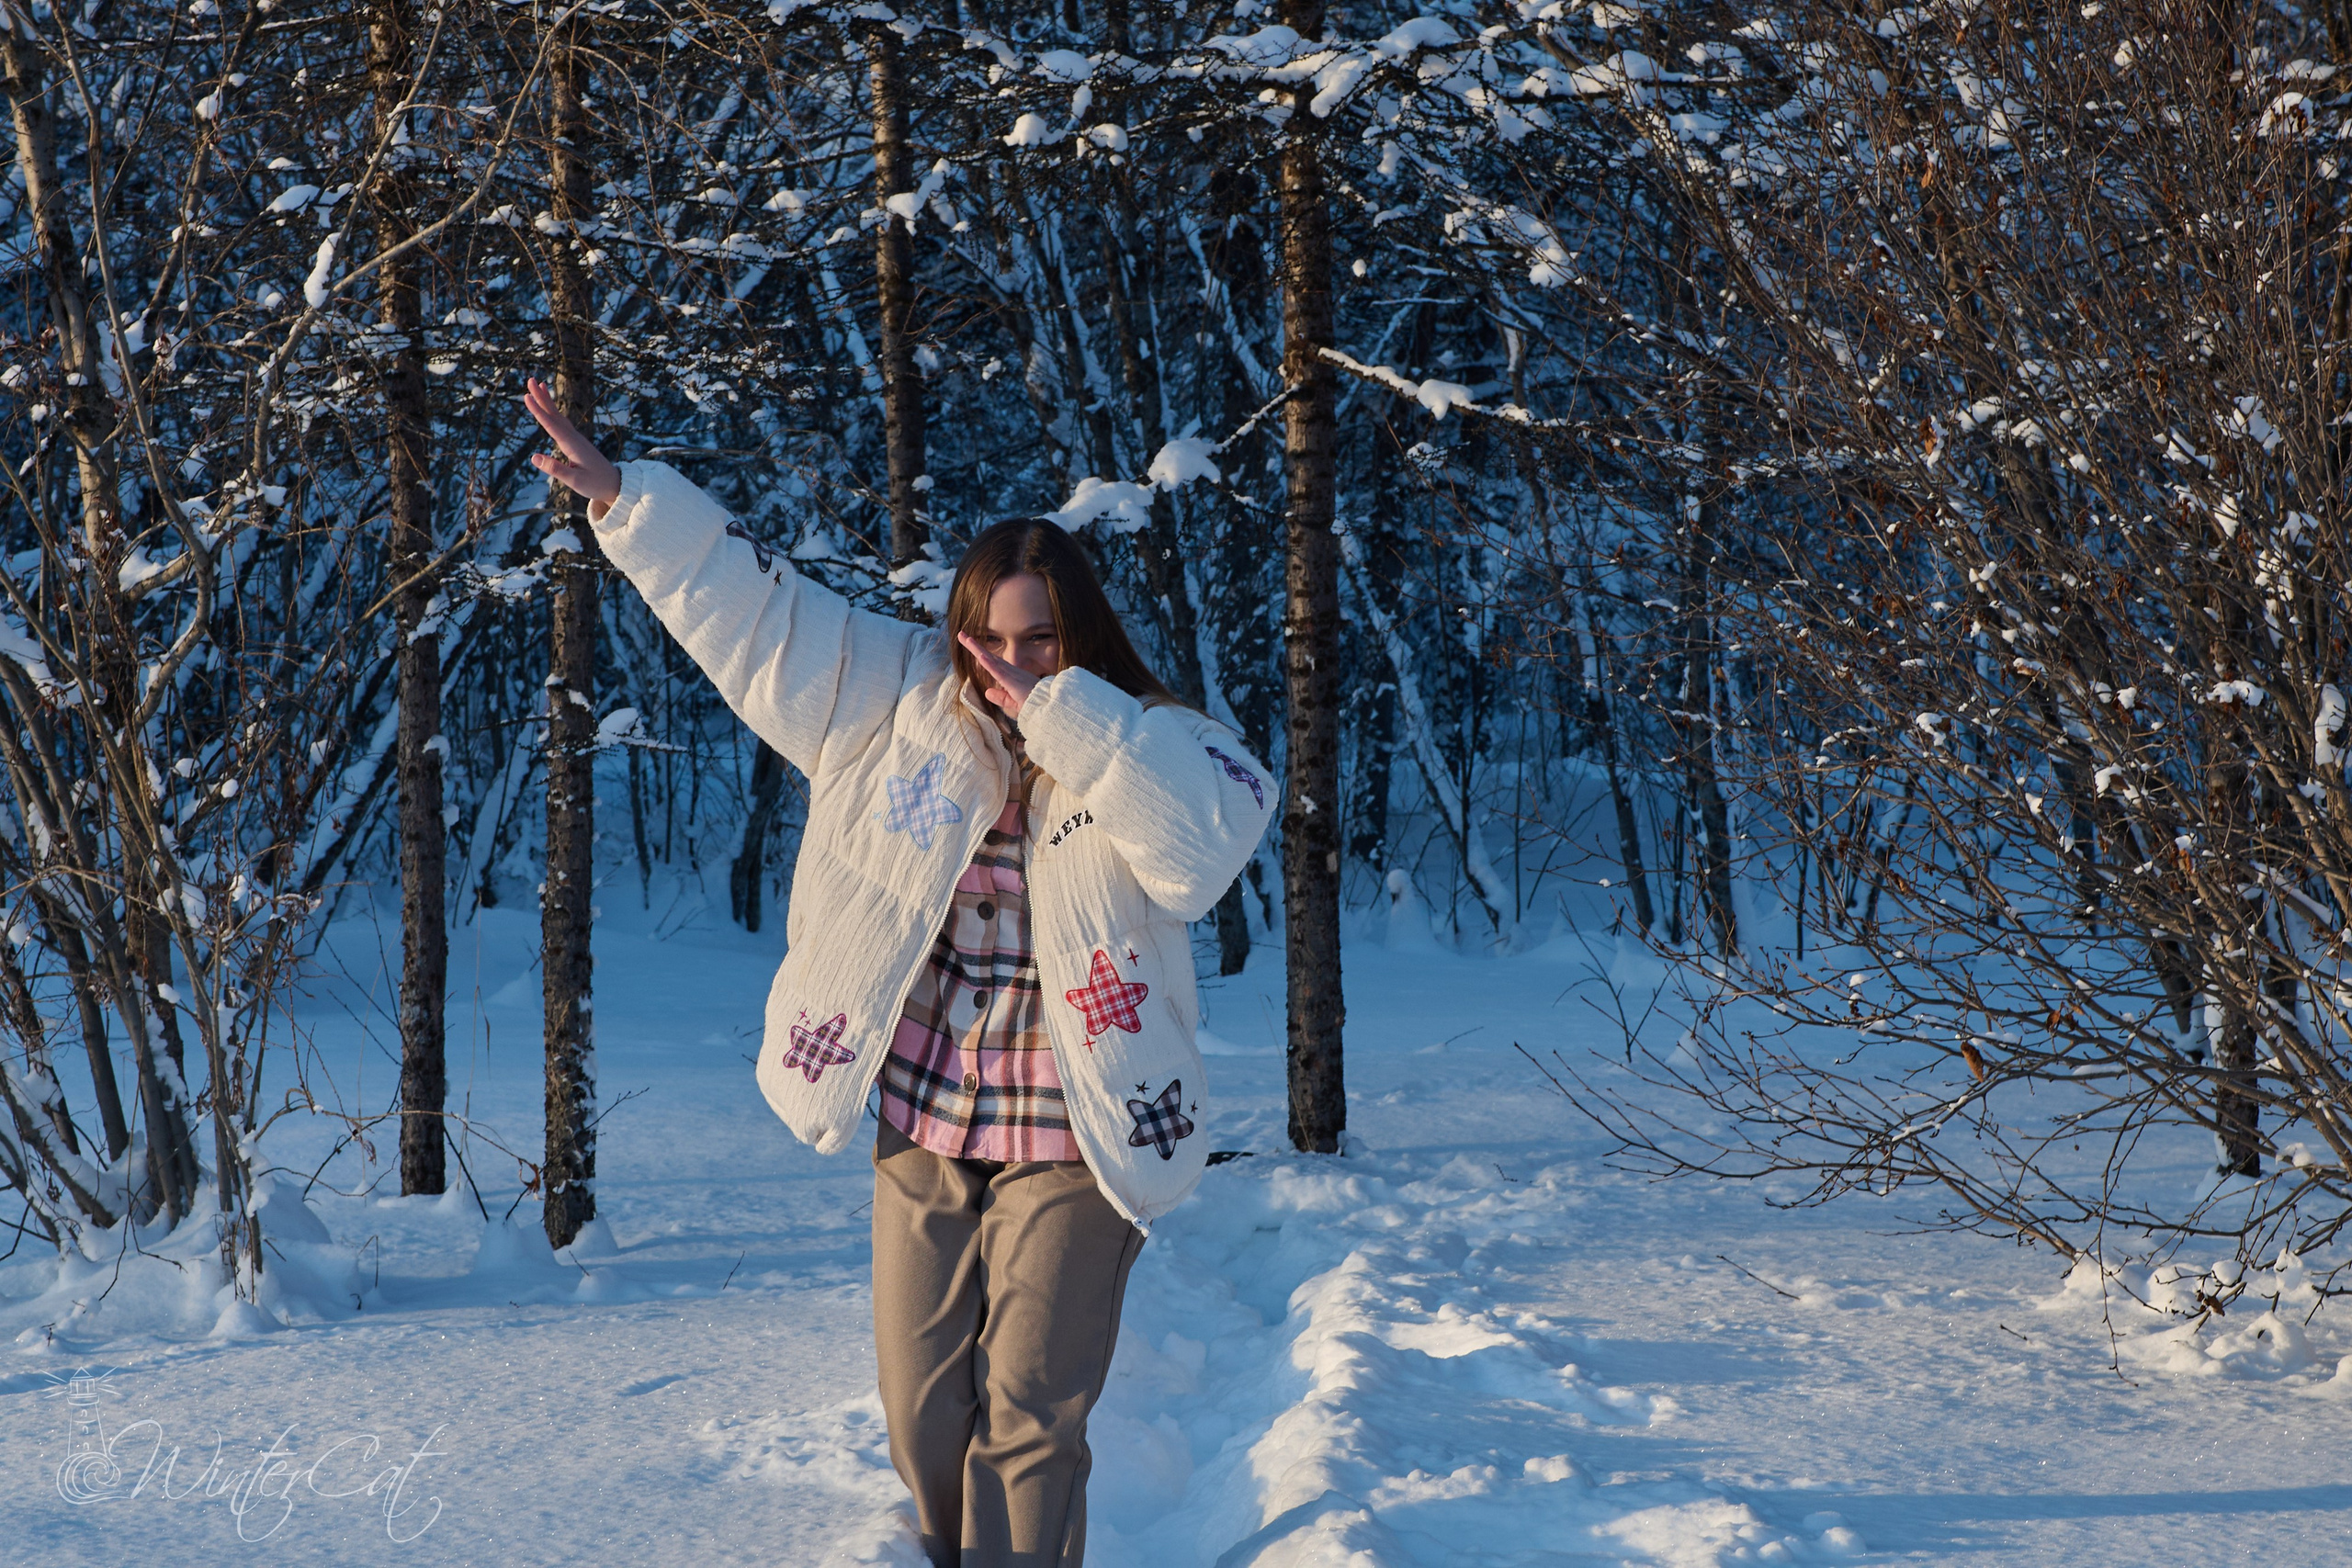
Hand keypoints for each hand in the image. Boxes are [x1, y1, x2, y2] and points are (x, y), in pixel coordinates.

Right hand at [523, 377, 620, 518]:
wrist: (615, 484)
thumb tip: (533, 456)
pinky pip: (562, 422)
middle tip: (530, 380)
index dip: (538, 411)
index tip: (527, 397)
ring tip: (540, 385)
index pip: (551, 425)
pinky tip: (550, 408)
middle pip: (555, 414)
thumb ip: (555, 468)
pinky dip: (554, 412)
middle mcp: (574, 437)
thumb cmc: (595, 484)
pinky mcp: (576, 442)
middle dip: (542, 397)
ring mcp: (576, 438)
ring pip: (559, 416)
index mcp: (572, 445)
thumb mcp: (575, 480)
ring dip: (548, 401)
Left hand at [958, 633, 1041, 717]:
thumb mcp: (1013, 703)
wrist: (1049, 707)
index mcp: (1010, 675)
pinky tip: (980, 655)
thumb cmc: (1035, 704)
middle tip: (961, 634)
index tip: (969, 643)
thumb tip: (987, 692)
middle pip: (989, 656)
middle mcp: (1010, 671)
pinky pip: (998, 671)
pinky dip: (989, 663)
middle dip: (974, 645)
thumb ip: (1000, 697)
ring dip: (978, 649)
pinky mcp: (1013, 681)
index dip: (980, 653)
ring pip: (991, 660)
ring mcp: (1011, 675)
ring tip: (965, 639)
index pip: (992, 662)